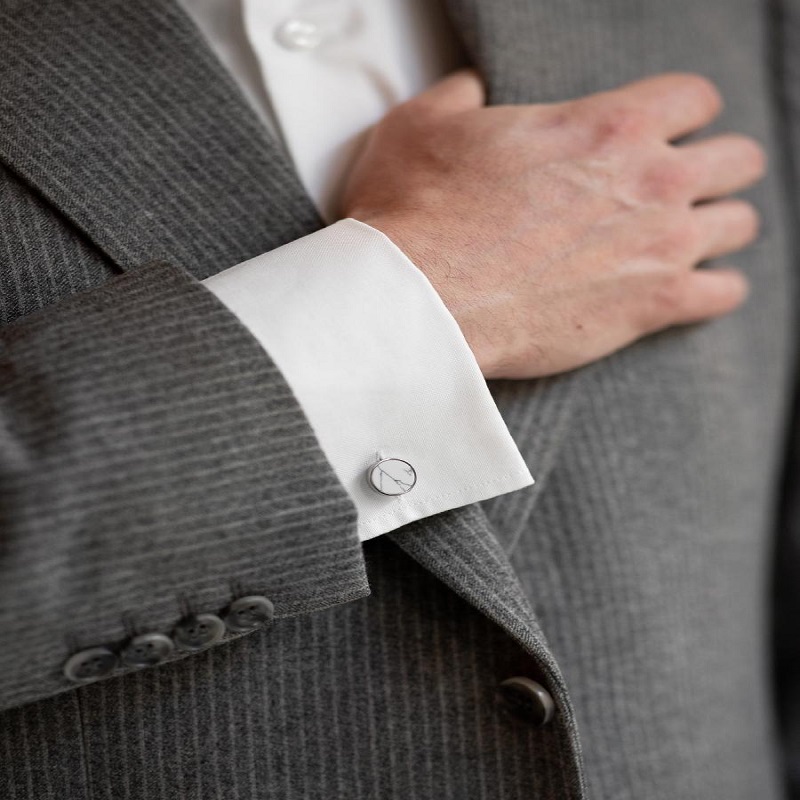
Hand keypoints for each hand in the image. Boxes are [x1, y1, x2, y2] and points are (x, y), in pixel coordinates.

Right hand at [339, 71, 764, 378]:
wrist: (420, 298)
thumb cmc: (416, 211)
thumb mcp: (422, 125)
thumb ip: (461, 98)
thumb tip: (470, 92)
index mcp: (608, 125)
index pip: (695, 99)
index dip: (682, 114)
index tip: (664, 135)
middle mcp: (650, 180)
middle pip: (737, 159)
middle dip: (715, 170)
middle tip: (679, 190)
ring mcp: (659, 245)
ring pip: (740, 224)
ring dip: (718, 230)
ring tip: (684, 243)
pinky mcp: (652, 306)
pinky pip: (723, 294)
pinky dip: (712, 292)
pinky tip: (688, 293)